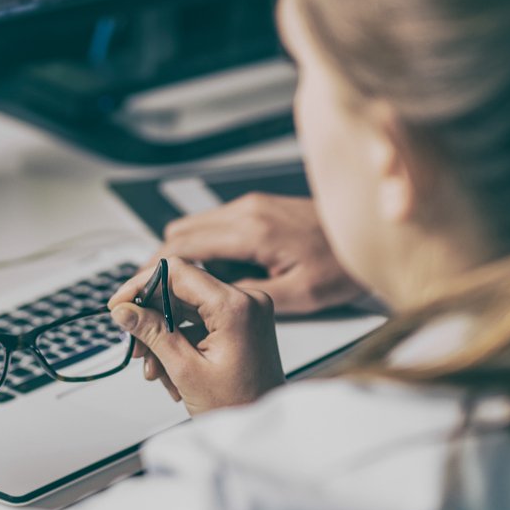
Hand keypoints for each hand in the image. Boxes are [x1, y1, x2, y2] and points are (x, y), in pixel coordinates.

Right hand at [109, 258, 283, 416]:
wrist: (264, 430)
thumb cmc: (239, 407)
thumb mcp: (186, 370)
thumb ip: (152, 333)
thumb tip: (123, 310)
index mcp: (236, 306)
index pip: (178, 272)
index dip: (141, 285)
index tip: (119, 304)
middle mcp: (246, 300)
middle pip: (181, 290)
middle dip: (152, 318)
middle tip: (134, 345)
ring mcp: (246, 312)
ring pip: (187, 309)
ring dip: (164, 336)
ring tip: (154, 370)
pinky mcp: (242, 324)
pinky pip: (200, 322)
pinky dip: (181, 342)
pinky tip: (171, 372)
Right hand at [160, 193, 363, 314]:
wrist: (371, 232)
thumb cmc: (342, 265)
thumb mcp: (297, 295)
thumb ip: (246, 297)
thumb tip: (207, 303)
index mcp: (252, 231)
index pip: (181, 246)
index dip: (153, 271)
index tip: (137, 292)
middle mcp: (247, 211)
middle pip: (179, 232)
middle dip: (161, 265)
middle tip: (156, 297)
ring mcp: (251, 206)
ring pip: (194, 226)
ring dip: (183, 257)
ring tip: (185, 293)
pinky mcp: (258, 208)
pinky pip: (215, 225)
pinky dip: (204, 248)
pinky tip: (216, 277)